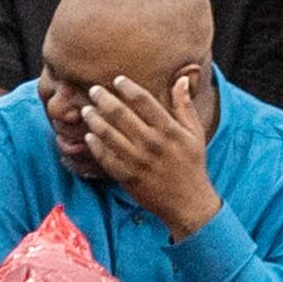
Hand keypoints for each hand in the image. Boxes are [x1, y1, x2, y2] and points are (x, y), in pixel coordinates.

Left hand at [84, 69, 221, 238]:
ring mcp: (138, 161)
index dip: (128, 88)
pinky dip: (96, 146)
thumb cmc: (192, 165)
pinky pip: (106, 158)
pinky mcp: (127, 177)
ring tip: (87, 111)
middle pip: (121, 115)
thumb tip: (181, 79)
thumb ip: (185, 106)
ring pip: (109, 135)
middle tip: (94, 90)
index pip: (144, 101)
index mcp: (169, 130)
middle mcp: (152, 143)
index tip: (117, 80)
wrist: (187, 202)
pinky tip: (89, 136)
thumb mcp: (195, 133)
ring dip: (95, 120)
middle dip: (104, 99)